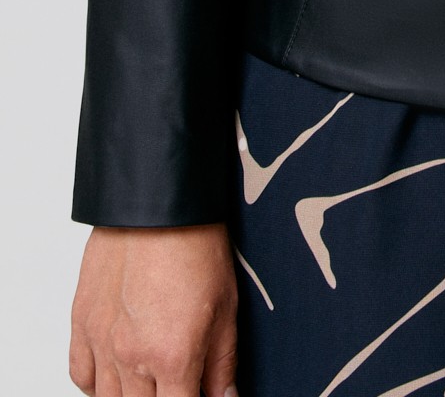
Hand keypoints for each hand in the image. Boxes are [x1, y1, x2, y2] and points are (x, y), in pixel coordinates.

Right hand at [69, 222, 237, 396]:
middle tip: (176, 381)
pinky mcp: (82, 323)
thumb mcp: (226, 308)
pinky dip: (97, 384)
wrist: (158, 203)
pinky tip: (118, 374)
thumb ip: (222, 364)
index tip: (197, 393)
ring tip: (151, 380)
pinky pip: (81, 377)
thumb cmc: (196, 246)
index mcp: (173, 358)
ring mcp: (102, 343)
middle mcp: (132, 358)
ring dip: (132, 395)